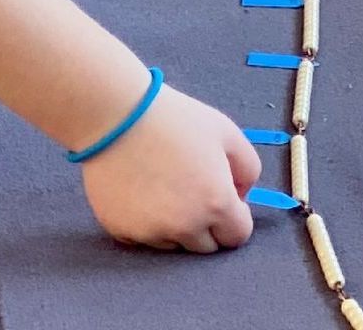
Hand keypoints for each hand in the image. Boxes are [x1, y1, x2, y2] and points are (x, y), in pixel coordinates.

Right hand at [81, 85, 261, 252]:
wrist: (115, 114)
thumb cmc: (174, 119)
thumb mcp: (227, 133)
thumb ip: (247, 169)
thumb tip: (240, 196)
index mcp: (216, 204)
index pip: (237, 236)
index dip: (235, 216)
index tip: (222, 196)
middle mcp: (184, 226)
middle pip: (206, 246)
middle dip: (207, 224)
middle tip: (192, 190)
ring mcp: (150, 232)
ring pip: (173, 243)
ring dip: (175, 226)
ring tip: (163, 186)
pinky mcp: (121, 230)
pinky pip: (143, 237)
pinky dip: (145, 222)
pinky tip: (140, 190)